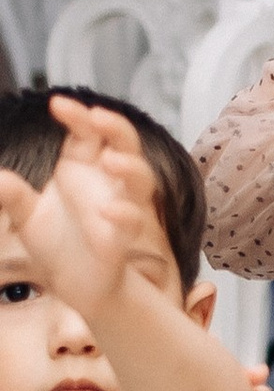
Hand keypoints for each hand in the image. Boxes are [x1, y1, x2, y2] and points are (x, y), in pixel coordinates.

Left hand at [0, 100, 182, 342]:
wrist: (74, 285)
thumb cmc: (57, 242)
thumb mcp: (26, 214)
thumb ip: (13, 194)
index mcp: (84, 166)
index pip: (88, 130)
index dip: (78, 115)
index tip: (57, 105)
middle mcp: (108, 181)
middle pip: (124, 143)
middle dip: (116, 127)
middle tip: (97, 116)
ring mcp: (121, 207)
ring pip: (142, 179)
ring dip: (131, 167)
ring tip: (110, 160)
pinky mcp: (123, 238)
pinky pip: (133, 221)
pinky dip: (125, 214)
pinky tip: (108, 210)